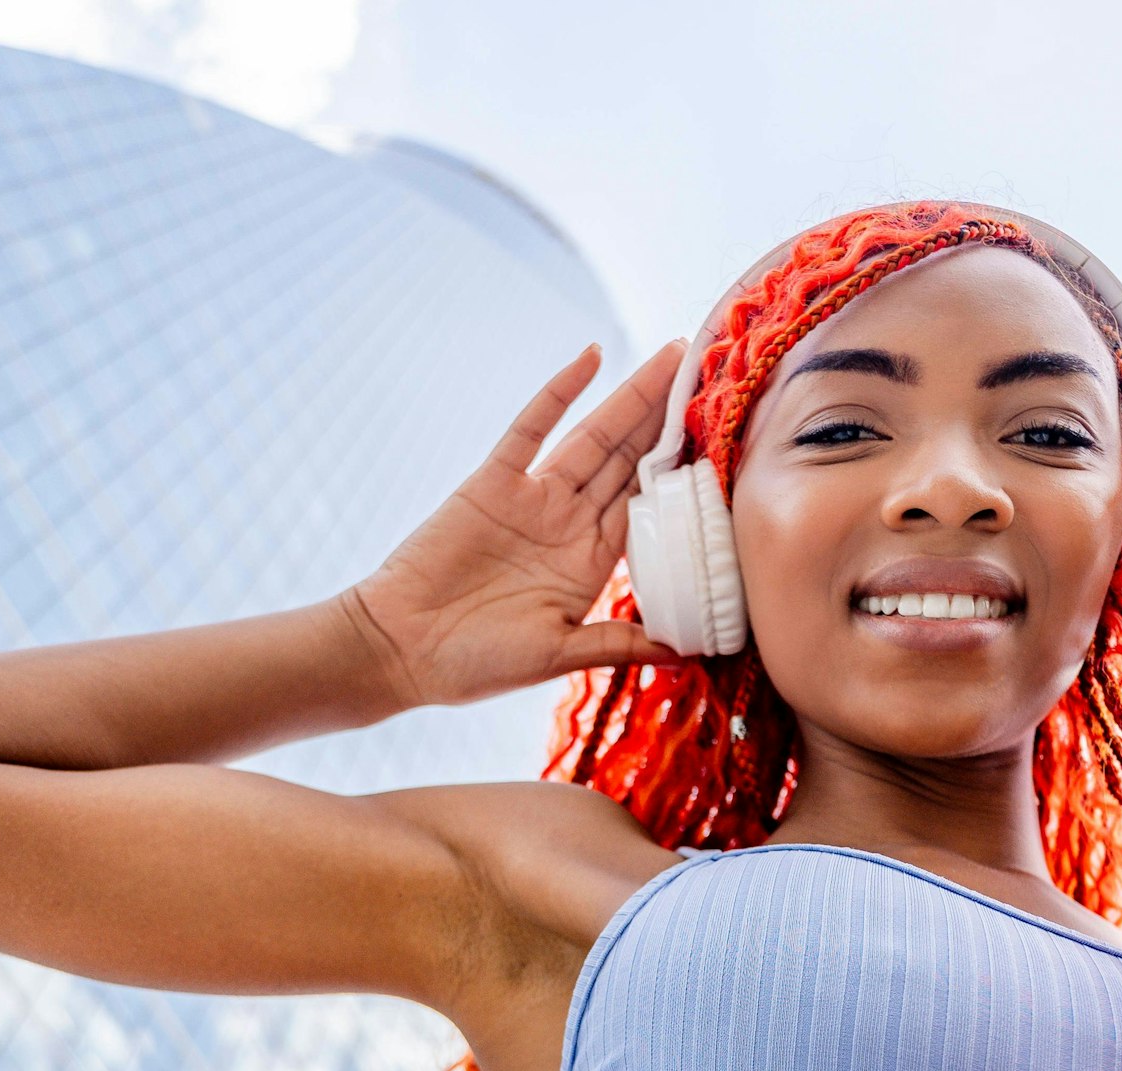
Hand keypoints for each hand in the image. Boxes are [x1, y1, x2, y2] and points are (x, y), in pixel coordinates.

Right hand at [346, 339, 691, 708]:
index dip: (682, 472)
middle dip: (666, 418)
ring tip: (670, 357)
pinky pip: (532, 427)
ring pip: (594, 436)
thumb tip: (690, 654)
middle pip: (629, 460)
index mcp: (589, 562)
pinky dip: (560, 391)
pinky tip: (592, 358)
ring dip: (631, 397)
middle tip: (706, 372)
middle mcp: (567, 522)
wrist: (398, 650)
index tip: (723, 441)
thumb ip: (620, 644)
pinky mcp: (491, 482)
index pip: (648, 505)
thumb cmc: (473, 663)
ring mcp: (532, 498)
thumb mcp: (559, 656)